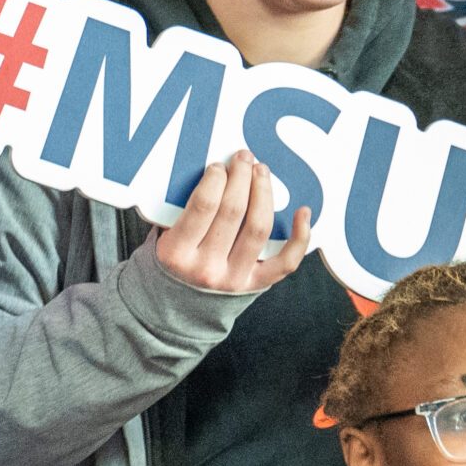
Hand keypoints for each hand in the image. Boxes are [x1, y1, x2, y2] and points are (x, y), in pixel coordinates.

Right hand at [152, 151, 312, 293]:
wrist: (179, 307)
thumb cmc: (172, 262)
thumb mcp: (162, 237)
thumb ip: (179, 210)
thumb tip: (212, 171)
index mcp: (177, 253)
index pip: (203, 205)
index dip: (216, 178)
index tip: (219, 166)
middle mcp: (206, 268)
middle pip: (233, 210)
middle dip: (241, 176)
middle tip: (244, 157)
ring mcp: (233, 279)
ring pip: (258, 227)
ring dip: (264, 193)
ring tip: (261, 172)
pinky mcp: (255, 285)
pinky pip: (285, 262)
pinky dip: (300, 237)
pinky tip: (303, 212)